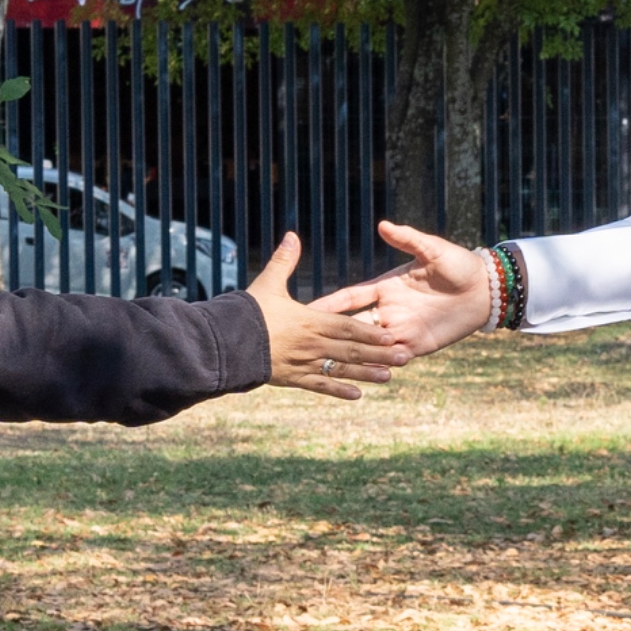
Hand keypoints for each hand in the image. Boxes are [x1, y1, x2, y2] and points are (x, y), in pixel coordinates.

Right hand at [248, 233, 406, 398]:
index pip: (348, 326)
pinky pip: (319, 386)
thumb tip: (292, 235)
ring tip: (388, 377)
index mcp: (310, 320)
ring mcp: (303, 363)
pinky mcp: (292, 378)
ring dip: (366, 374)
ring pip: (340, 369)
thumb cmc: (247, 311)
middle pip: (351, 350)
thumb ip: (284, 261)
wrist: (225, 342)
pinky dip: (338, 390)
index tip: (392, 334)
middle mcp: (311, 344)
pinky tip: (357, 394)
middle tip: (404, 358)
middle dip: (379, 354)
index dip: (371, 331)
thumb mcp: (267, 283)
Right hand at [312, 221, 492, 357]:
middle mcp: (389, 310)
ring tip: (329, 363)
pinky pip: (394, 357)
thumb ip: (408, 239)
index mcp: (386, 287)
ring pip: (370, 345)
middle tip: (307, 343)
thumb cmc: (458, 265)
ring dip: (354, 352)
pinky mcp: (418, 344)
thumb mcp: (432, 250)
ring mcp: (402, 329)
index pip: (350, 297)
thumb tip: (383, 225)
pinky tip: (364, 372)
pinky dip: (380, 364)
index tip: (307, 308)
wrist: (485, 289)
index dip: (329, 303)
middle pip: (354, 325)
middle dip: (333, 333)